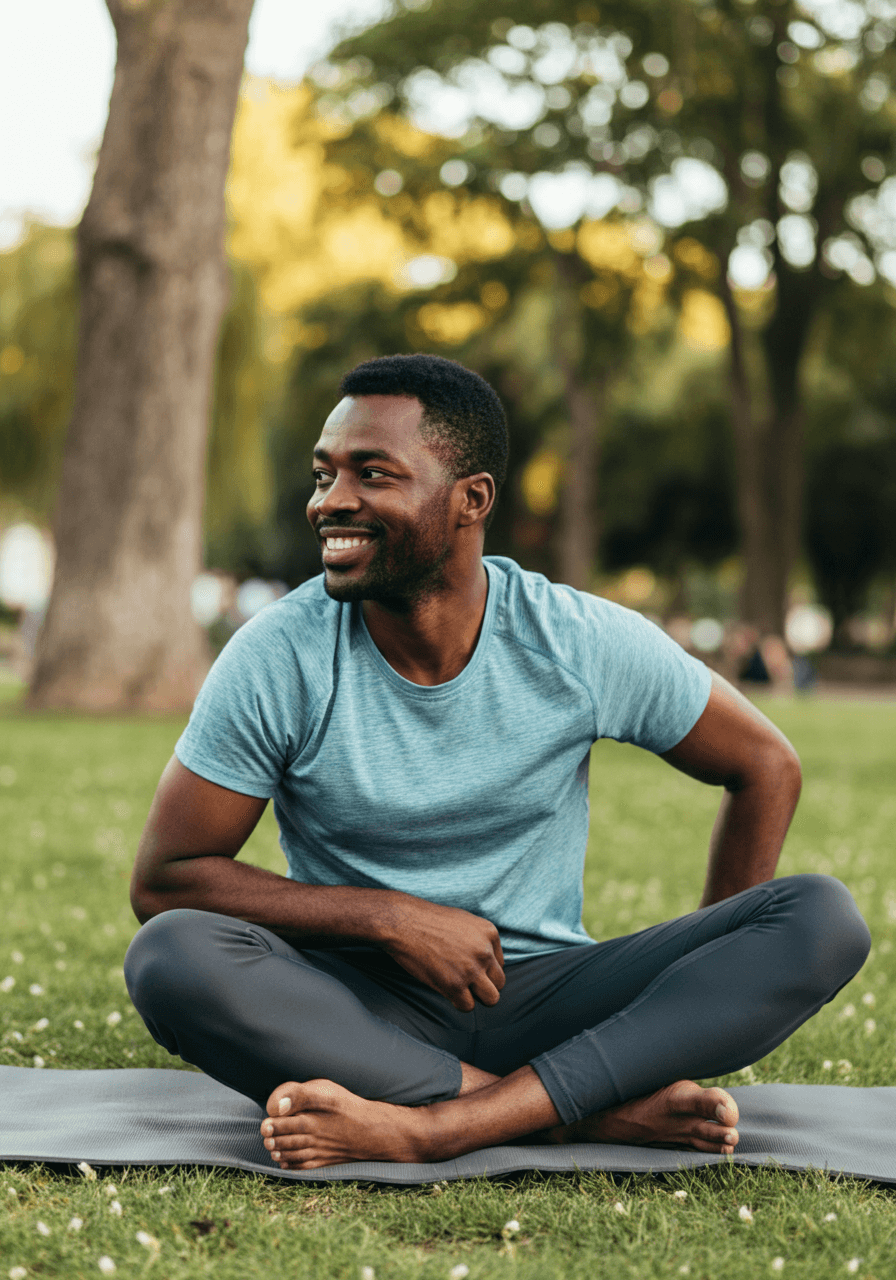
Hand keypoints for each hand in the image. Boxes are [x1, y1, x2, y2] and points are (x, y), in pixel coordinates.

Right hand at [378, 894, 504, 1011]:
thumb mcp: (464, 921)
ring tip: (462, 991)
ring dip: (477, 998)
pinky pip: (468, 1006)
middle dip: (485, 986)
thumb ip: (479, 940)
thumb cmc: (428, 921)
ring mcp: (471, 969)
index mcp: (489, 933)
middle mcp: (484, 952)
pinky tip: (447, 991)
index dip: (485, 969)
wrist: (403, 923)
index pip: (500, 964)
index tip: (469, 968)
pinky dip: (459, 1003)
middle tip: (468, 983)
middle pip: (500, 983)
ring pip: (491, 999)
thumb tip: (487, 961)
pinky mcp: (454, 985)